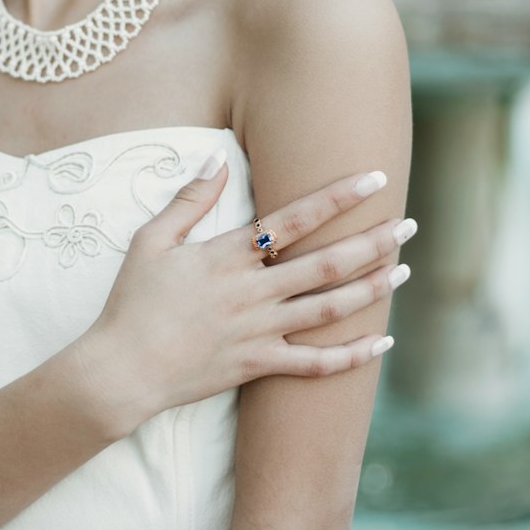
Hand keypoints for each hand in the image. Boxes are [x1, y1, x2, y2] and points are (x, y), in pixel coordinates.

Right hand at [82, 153, 414, 426]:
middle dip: (373, 241)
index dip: (339, 197)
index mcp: (228, 256)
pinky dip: (351, 356)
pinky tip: (380, 342)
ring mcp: (259, 331)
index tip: (374, 178)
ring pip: (330, 308)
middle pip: (327, 263)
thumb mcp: (150, 241)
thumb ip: (189, 200)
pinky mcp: (258, 366)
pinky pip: (314, 365)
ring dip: (371, 288)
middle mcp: (253, 291)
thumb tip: (216, 159)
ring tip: (402, 270)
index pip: (296, 218)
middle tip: (407, 225)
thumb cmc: (131, 303)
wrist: (121, 370)